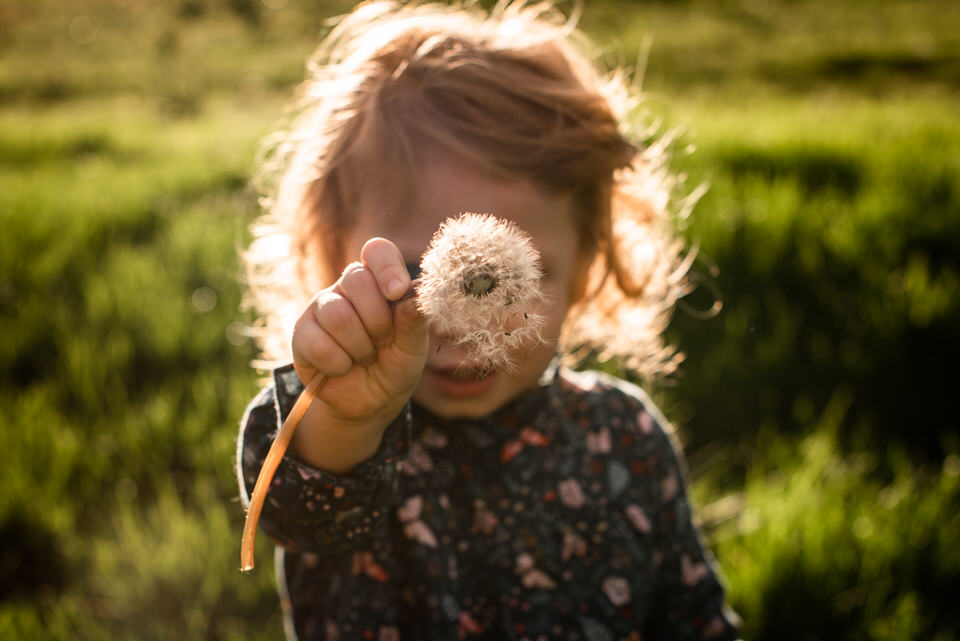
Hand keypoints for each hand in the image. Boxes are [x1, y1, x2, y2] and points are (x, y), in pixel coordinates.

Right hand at [289, 238, 428, 469]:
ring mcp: (321, 307)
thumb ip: (414, 321)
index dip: (386, 267)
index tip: (397, 291)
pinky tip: (342, 368)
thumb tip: (414, 295)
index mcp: (378, 281)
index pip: (376, 251)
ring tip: (364, 358)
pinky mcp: (302, 333)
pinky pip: (317, 342)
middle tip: (383, 342)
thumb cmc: (395, 366)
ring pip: (337, 314)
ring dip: (359, 346)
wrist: (370, 403)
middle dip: (378, 321)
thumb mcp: (413, 347)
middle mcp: (348, 287)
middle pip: (356, 280)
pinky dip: (338, 363)